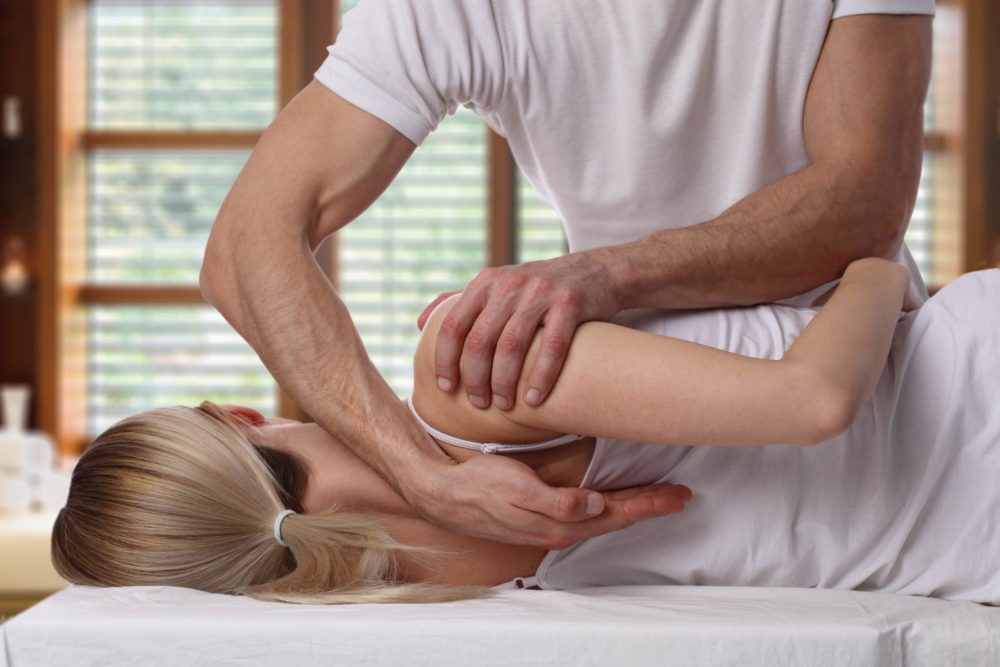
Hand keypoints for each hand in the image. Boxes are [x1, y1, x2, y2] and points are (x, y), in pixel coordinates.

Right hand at [403, 453, 691, 548]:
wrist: (444, 493)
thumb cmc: (480, 486)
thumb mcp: (518, 489)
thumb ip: (558, 501)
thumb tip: (595, 505)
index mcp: (562, 524)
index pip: (617, 513)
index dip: (649, 502)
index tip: (678, 494)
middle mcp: (562, 529)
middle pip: (616, 517)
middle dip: (650, 505)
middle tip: (681, 494)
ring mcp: (551, 524)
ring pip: (604, 517)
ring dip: (632, 506)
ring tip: (656, 497)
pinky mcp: (542, 515)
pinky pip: (586, 514)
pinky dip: (608, 507)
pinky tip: (610, 501)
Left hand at [417, 250, 619, 410]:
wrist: (597, 271)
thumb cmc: (539, 288)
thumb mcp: (497, 284)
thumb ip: (459, 301)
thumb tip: (420, 324)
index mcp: (486, 282)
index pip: (453, 324)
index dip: (445, 359)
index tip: (446, 387)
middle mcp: (509, 284)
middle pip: (480, 339)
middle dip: (475, 378)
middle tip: (479, 403)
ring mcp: (540, 292)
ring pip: (512, 345)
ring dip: (504, 381)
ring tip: (505, 405)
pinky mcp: (570, 303)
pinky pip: (552, 347)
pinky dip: (541, 376)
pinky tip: (534, 399)